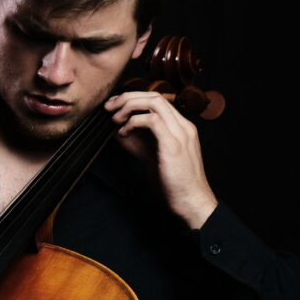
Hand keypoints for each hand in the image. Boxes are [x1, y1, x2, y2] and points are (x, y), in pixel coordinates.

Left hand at [105, 91, 217, 228]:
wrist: (191, 204)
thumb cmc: (173, 186)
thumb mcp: (152, 159)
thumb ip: (138, 144)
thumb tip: (118, 132)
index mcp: (181, 128)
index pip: (157, 100)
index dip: (133, 98)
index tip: (115, 106)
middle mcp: (183, 126)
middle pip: (154, 95)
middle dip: (127, 97)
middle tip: (108, 107)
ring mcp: (180, 134)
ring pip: (154, 102)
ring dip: (129, 106)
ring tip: (114, 119)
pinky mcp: (173, 145)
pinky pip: (151, 120)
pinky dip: (132, 122)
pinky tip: (123, 133)